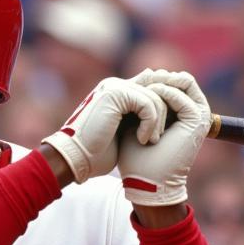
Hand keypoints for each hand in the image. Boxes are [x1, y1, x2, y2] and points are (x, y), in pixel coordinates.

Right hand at [42, 78, 165, 183]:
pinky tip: (142, 140)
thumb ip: (138, 120)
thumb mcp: (123, 134)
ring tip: (151, 142)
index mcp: (117, 92)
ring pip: (155, 97)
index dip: (165, 105)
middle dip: (166, 113)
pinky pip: (148, 104)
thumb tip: (159, 113)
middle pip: (157, 89)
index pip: (152, 87)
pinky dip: (150, 124)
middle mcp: (115, 85)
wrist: (75, 159)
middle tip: (161, 137)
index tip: (169, 128)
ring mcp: (114, 87)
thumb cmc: (97, 153)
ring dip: (158, 123)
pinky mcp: (115, 94)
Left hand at [117, 77, 211, 205]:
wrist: (145, 182)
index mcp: (179, 113)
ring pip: (182, 80)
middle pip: (177, 77)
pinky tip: (146, 107)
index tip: (130, 89)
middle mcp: (192, 112)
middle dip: (156, 78)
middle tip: (136, 88)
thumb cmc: (135, 158)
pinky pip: (181, 93)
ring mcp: (198, 115)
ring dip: (159, 84)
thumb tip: (147, 71)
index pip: (169, 79)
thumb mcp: (135, 120)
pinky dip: (162, 94)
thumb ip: (142, 98)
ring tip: (142, 96)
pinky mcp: (198, 120)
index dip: (149, 79)